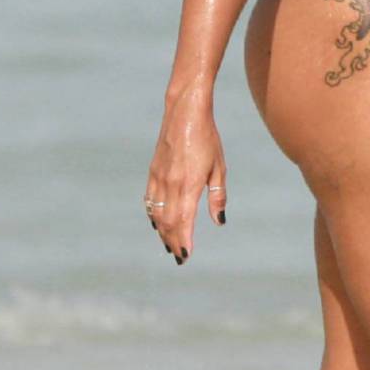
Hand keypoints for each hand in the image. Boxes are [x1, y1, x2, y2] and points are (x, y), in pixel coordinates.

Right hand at [144, 95, 227, 263]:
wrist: (184, 112)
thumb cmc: (207, 138)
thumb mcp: (218, 167)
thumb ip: (217, 196)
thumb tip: (219, 221)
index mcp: (188, 184)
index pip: (184, 221)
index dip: (184, 240)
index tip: (186, 255)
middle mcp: (171, 183)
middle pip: (168, 221)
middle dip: (173, 241)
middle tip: (179, 257)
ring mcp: (159, 177)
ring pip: (158, 213)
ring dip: (163, 231)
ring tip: (169, 245)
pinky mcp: (153, 171)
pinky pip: (151, 199)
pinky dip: (153, 214)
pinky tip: (157, 223)